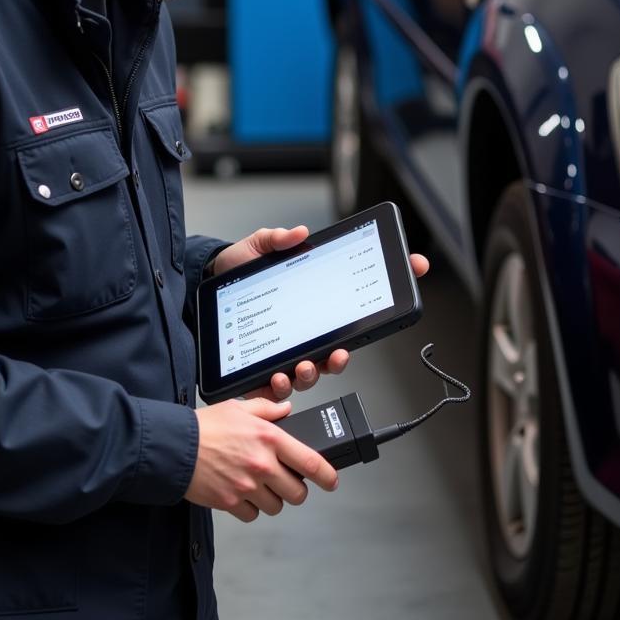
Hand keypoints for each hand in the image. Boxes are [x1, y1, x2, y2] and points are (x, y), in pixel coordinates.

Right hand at [186, 397, 337, 521]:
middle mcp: (262, 464)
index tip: (332, 480)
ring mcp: (247, 486)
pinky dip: (250, 508)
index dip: (326, 474)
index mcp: (270, 438)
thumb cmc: (205, 426)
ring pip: (276, 506)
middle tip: (286, 482)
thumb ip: (267, 408)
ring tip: (259, 485)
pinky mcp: (231, 502)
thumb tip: (285, 410)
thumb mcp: (239, 407)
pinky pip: (252, 515)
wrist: (175, 447)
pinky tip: (242, 493)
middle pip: (297, 492)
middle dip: (295, 489)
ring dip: (272, 499)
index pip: (309, 461)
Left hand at [215, 225, 431, 400]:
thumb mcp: (259, 247)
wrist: (207, 284)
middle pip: (336, 354)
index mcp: (315, 305)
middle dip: (341, 359)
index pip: (355, 309)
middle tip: (339, 353)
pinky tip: (278, 377)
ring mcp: (285, 352)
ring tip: (303, 367)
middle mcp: (305, 332)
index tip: (411, 274)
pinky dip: (281, 387)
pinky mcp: (260, 368)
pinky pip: (277, 386)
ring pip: (310, 374)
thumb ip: (278, 239)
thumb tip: (299, 233)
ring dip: (312, 374)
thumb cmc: (238, 268)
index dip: (387, 295)